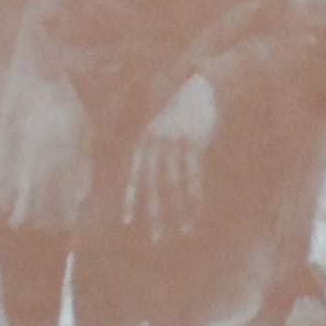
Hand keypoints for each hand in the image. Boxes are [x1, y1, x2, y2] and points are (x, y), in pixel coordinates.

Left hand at [127, 72, 217, 241]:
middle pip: (153, 186)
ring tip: (182, 230)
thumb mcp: (157, 128)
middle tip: (155, 238)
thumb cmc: (178, 111)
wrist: (199, 87)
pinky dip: (195, 198)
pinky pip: (194, 177)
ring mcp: (175, 144)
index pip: (134, 176)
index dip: (131, 199)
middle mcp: (156, 144)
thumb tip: (148, 179)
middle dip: (154, 213)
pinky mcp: (194, 144)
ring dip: (179, 211)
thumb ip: (152, 151)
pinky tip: (197, 213)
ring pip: (175, 185)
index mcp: (144, 141)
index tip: (126, 222)